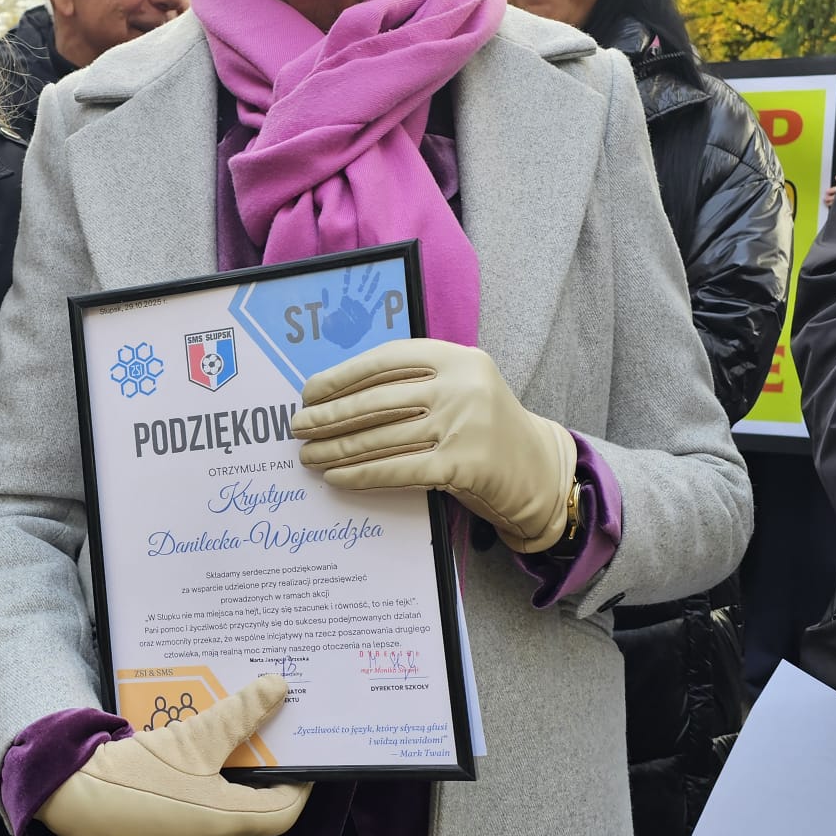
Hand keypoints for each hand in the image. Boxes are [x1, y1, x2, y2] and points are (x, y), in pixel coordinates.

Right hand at [39, 675, 310, 835]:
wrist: (71, 802)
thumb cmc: (136, 775)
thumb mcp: (193, 737)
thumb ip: (239, 714)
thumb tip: (277, 688)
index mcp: (227, 823)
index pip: (285, 811)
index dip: (300, 782)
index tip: (301, 754)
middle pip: (253, 808)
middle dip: (257, 772)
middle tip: (257, 736)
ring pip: (221, 810)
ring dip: (224, 777)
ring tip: (218, 741)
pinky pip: (194, 816)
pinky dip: (198, 789)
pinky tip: (183, 761)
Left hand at [292, 338, 576, 553]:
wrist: (538, 469)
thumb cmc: (484, 427)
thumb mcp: (458, 388)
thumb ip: (413, 382)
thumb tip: (340, 394)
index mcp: (456, 357)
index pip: (385, 361)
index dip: (341, 376)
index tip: (309, 391)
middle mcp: (461, 386)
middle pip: (376, 401)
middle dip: (329, 417)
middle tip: (297, 427)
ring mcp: (464, 425)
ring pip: (381, 437)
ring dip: (336, 449)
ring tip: (308, 455)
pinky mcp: (463, 465)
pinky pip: (396, 469)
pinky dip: (361, 475)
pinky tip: (337, 477)